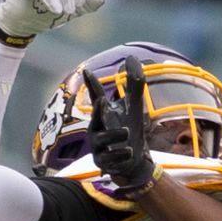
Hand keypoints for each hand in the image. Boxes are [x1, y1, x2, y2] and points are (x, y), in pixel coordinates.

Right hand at [85, 55, 159, 193]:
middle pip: (95, 119)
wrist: (134, 160)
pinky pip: (109, 159)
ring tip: (127, 134)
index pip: (96, 97)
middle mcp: (96, 129)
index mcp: (102, 114)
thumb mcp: (134, 106)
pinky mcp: (103, 162)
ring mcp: (98, 147)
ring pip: (102, 140)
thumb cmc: (129, 128)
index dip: (92, 84)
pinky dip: (120, 155)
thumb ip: (134, 83)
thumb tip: (131, 57)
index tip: (87, 70)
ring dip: (115, 136)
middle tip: (102, 101)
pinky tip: (128, 152)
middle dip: (97, 112)